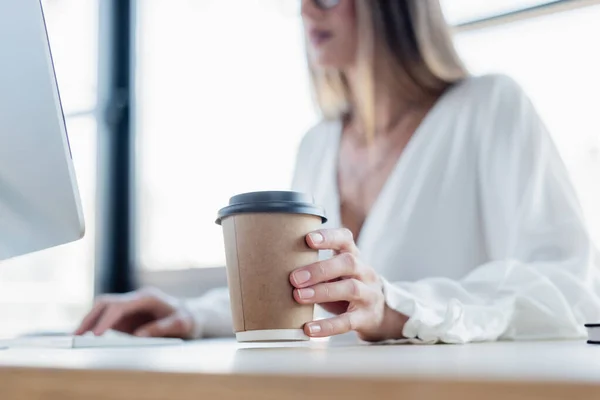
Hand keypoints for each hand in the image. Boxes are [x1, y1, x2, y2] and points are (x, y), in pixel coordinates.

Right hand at [75, 287, 194, 338]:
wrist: (190, 314)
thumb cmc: (187, 318)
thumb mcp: (182, 323)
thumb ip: (162, 327)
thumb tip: (139, 335)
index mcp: (147, 297)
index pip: (120, 306)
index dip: (107, 319)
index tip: (96, 334)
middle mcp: (135, 298)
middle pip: (106, 302)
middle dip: (91, 317)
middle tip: (77, 335)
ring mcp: (130, 305)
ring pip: (103, 307)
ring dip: (89, 320)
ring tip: (76, 336)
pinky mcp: (127, 313)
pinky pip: (106, 316)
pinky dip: (95, 324)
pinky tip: (85, 334)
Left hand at [290, 228, 407, 341]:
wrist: (378, 313)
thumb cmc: (345, 286)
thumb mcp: (335, 272)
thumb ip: (314, 268)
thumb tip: (275, 269)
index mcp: (353, 255)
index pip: (345, 239)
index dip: (328, 237)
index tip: (308, 239)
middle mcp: (364, 272)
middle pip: (348, 263)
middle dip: (320, 269)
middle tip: (294, 278)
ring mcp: (368, 294)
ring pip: (350, 289)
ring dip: (322, 292)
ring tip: (298, 297)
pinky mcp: (366, 318)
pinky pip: (348, 322)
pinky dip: (327, 326)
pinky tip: (309, 328)